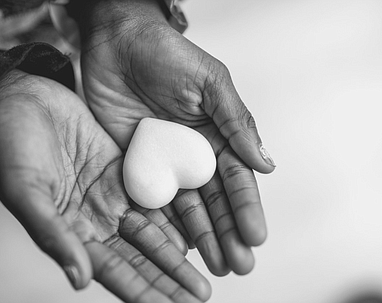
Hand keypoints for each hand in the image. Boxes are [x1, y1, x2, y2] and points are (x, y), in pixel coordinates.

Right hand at [0, 69, 210, 301]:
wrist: (20, 96)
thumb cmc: (9, 143)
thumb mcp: (25, 188)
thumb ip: (51, 233)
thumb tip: (79, 280)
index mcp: (68, 231)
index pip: (112, 270)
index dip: (142, 290)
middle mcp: (94, 219)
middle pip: (138, 257)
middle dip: (168, 279)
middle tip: (200, 297)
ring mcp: (111, 196)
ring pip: (151, 231)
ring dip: (177, 254)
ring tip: (205, 273)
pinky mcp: (124, 169)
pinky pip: (156, 196)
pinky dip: (176, 213)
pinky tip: (198, 228)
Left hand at [75, 0, 275, 275]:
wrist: (115, 40)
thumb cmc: (167, 54)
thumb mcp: (209, 82)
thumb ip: (236, 121)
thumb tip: (266, 163)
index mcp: (218, 134)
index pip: (237, 178)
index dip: (247, 208)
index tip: (256, 237)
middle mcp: (194, 154)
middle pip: (214, 201)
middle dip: (228, 232)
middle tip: (239, 265)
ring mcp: (165, 162)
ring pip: (186, 207)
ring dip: (202, 236)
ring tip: (215, 266)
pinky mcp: (135, 165)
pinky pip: (150, 199)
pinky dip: (162, 224)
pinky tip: (174, 248)